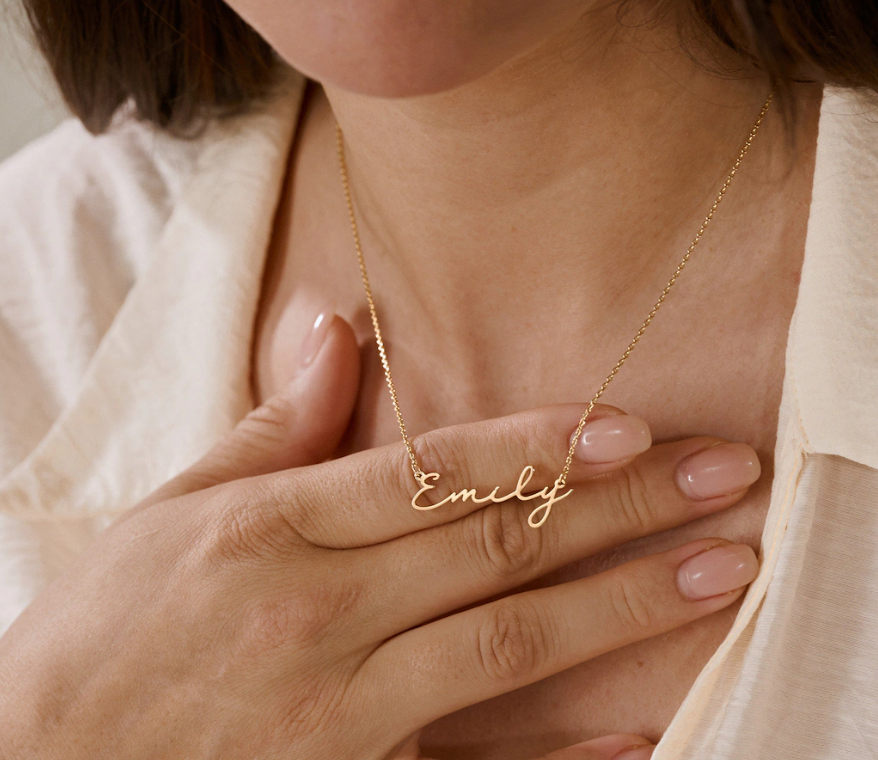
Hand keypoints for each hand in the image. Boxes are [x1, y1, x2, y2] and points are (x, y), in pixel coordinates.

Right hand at [0, 314, 758, 759]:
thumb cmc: (110, 626)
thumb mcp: (179, 504)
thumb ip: (276, 421)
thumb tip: (331, 324)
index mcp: (278, 530)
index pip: (433, 474)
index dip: (535, 447)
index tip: (626, 425)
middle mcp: (322, 616)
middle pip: (496, 549)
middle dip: (617, 510)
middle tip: (721, 476)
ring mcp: (342, 713)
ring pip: (507, 647)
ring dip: (621, 609)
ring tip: (716, 571)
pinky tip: (645, 733)